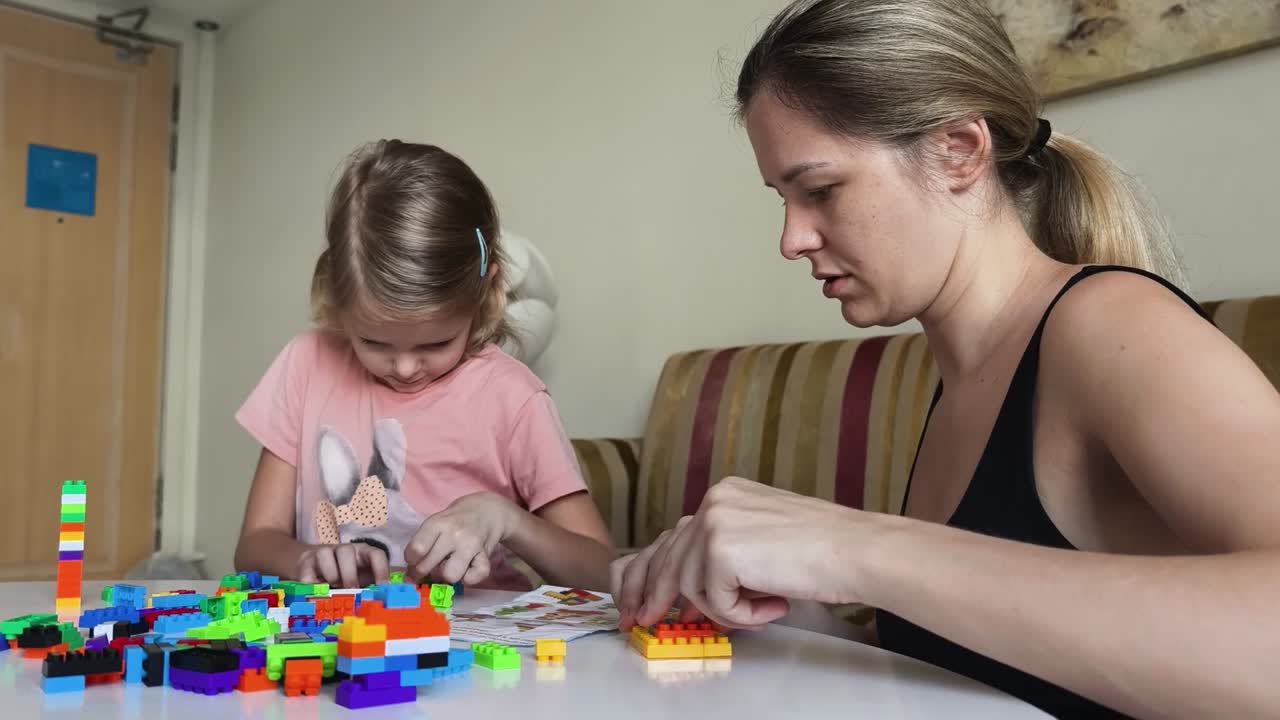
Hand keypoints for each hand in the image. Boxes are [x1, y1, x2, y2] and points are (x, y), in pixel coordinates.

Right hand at [296, 542, 388, 587]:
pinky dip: (311, 584)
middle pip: (346, 551)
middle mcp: (344, 550)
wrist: (315, 569)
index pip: (376, 554)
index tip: (383, 588)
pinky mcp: (306, 563)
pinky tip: (316, 595)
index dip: (381, 570)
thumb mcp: (360, 582)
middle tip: (351, 592)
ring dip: (329, 574)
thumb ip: (369, 590)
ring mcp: (323, 553)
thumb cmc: (345, 578)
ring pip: (325, 553)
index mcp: (362, 554)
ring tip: (332, 588)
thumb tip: (378, 604)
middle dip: (349, 574)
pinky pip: (306, 571)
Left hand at [404, 492, 520, 584]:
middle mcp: (454, 533)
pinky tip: (466, 570)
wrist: (488, 510)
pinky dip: (468, 579)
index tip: (413, 563)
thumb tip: (410, 575)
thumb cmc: (456, 519)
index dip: (410, 562)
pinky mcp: (486, 556)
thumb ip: (423, 543)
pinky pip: (473, 578)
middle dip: (422, 573)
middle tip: (425, 570)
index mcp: (437, 523)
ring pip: (450, 576)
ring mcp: (471, 545)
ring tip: (448, 567)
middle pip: (428, 566)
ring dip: (446, 576)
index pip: (416, 550)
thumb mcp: (437, 522)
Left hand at [610, 477, 869, 630]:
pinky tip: (774, 603)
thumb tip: (687, 592)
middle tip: (641, 623)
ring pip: (690, 586)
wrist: (858, 550)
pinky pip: (714, 602)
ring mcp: (714, 523)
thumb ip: (724, 554)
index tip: (639, 602)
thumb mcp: (762, 540)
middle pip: (665, 558)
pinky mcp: (720, 551)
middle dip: (651, 596)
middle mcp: (714, 501)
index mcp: (725, 495)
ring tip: (765, 606)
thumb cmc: (825, 551)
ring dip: (725, 608)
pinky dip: (742, 615)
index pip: (673, 537)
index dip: (651, 574)